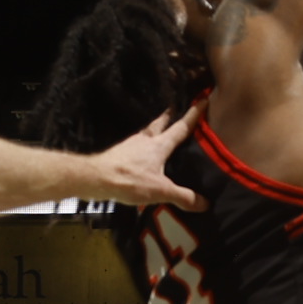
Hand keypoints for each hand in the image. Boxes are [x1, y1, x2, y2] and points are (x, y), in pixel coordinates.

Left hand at [78, 108, 203, 209]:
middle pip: (161, 123)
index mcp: (160, 144)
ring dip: (156, 130)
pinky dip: (143, 145)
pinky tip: (143, 154)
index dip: (194, 114)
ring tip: (162, 133)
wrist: (96, 178)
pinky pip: (136, 145)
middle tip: (176, 109)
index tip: (203, 99)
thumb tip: (206, 204)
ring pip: (147, 132)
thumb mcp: (161, 191)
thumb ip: (183, 196)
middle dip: (170, 115)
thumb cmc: (130, 180)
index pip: (181, 126)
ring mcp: (131, 145)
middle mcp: (146, 139)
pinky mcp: (120, 153)